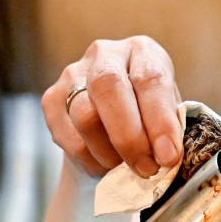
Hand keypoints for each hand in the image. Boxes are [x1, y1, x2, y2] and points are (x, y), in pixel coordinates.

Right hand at [42, 36, 183, 177]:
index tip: (168, 155)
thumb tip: (167, 155)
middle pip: (109, 89)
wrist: (112, 124)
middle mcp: (105, 54)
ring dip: (109, 153)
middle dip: (130, 137)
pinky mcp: (51, 99)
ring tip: (127, 169)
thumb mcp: (168, 116)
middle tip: (146, 169)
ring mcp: (73, 73)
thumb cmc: (149, 117)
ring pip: (85, 116)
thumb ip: (169, 130)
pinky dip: (90, 160)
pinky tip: (105, 166)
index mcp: (143, 52)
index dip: (160, 120)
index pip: (150, 79)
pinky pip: (68, 137)